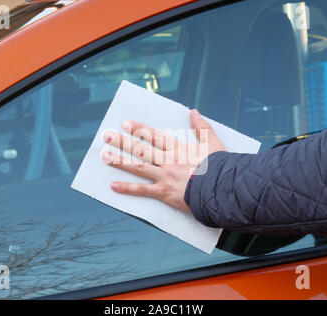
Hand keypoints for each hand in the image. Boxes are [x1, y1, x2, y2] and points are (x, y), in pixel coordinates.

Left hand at [102, 109, 224, 211]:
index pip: (154, 136)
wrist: (221, 189)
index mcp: (178, 149)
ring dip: (120, 161)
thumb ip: (203, 127)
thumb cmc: (219, 167)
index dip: (139, 129)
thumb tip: (194, 112)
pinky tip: (113, 186)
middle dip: (123, 142)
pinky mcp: (164, 192)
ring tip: (105, 156)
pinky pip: (142, 190)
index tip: (126, 123)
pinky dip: (127, 188)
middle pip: (141, 149)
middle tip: (107, 136)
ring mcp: (164, 176)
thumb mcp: (213, 143)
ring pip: (138, 166)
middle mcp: (168, 160)